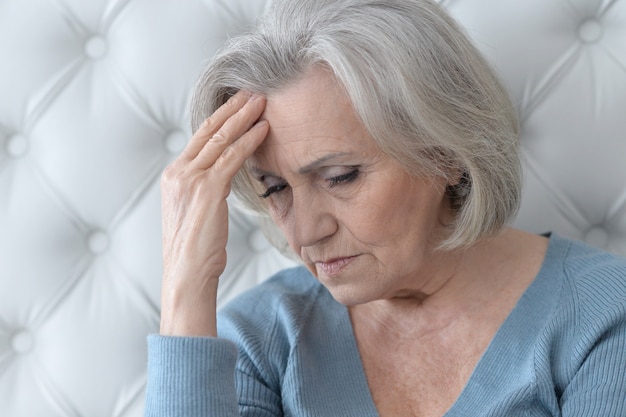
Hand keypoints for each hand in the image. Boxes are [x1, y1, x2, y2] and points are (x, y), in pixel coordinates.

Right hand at [159, 91, 268, 336]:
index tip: (238, 104)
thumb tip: (222, 177)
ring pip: (221, 139)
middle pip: (208, 130)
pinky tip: (264, 130)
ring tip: (262, 102)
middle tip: (253, 92)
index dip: (221, 118)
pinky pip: (232, 158)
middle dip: (233, 108)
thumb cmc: (196, 250)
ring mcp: (189, 179)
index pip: (199, 138)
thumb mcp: (195, 213)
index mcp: (173, 176)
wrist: (186, 275)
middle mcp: (177, 172)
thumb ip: (204, 189)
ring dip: (244, 117)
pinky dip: (249, 141)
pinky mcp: (206, 189)